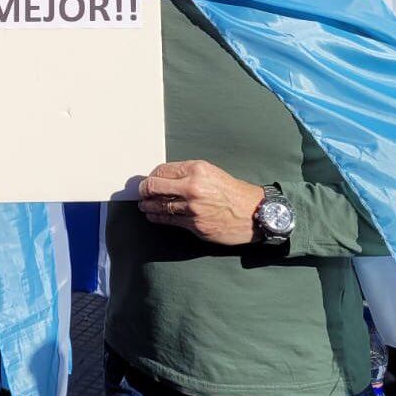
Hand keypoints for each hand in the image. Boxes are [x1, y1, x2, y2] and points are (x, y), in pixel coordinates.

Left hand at [138, 160, 264, 245]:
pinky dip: (156, 217)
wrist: (254, 213)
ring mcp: (192, 208)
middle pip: (154, 187)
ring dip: (147, 205)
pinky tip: (153, 215)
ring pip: (158, 205)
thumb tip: (163, 177)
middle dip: (143, 190)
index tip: (148, 180)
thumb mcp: (211, 173)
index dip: (151, 176)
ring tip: (144, 204)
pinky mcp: (194, 225)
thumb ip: (187, 173)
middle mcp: (193, 187)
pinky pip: (168, 220)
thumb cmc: (233, 192)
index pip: (162, 170)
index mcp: (197, 170)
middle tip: (141, 192)